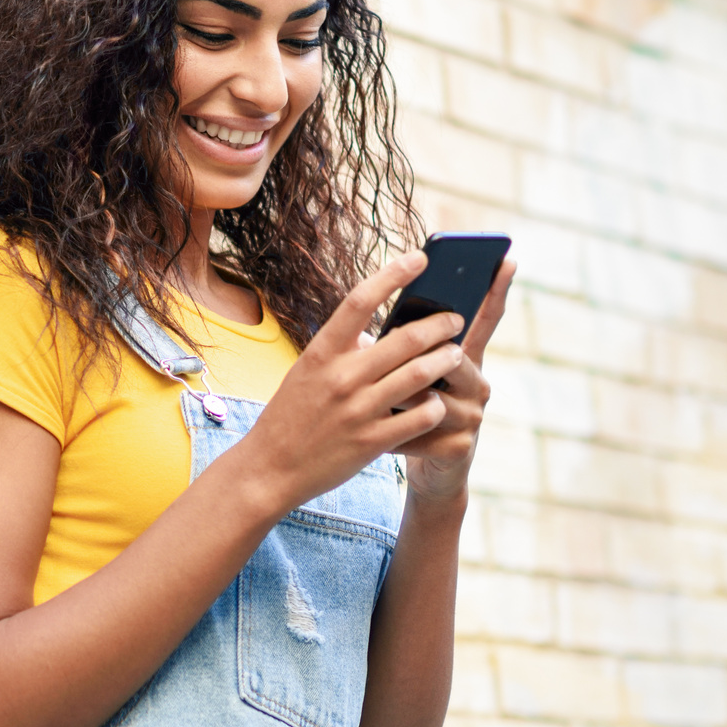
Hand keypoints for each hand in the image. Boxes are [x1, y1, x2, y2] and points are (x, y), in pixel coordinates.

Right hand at [237, 251, 470, 512]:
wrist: (269, 468)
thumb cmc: (290, 416)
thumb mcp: (306, 373)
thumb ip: (341, 352)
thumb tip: (379, 333)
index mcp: (321, 353)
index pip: (360, 300)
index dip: (393, 274)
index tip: (421, 258)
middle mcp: (340, 377)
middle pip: (405, 338)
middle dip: (440, 324)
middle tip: (455, 319)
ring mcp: (357, 410)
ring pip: (420, 374)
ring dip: (446, 360)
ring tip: (457, 354)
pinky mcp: (372, 442)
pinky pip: (420, 416)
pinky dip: (434, 405)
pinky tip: (437, 401)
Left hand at [394, 257, 514, 502]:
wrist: (424, 471)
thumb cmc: (406, 413)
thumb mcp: (402, 377)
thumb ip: (398, 350)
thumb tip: (374, 320)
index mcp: (463, 359)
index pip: (484, 320)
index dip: (495, 291)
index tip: (505, 260)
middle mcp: (477, 383)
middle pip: (452, 355)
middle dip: (419, 353)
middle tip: (391, 350)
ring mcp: (473, 416)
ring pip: (434, 394)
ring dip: (400, 395)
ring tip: (377, 398)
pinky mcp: (460, 447)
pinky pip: (426, 431)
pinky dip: (400, 430)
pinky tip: (381, 435)